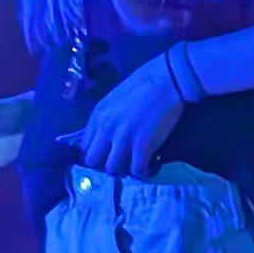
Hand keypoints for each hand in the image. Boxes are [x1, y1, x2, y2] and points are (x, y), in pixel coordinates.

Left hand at [75, 55, 187, 177]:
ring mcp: (123, 139)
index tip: (105, 155)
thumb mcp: (114, 99)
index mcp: (98, 116)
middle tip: (118, 162)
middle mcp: (106, 129)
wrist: (169, 80)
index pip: (84, 146)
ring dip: (122, 170)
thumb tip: (103, 135)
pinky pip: (136, 171)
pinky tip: (148, 167)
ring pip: (112, 170)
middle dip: (103, 164)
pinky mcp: (142, 146)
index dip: (95, 154)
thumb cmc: (144, 84)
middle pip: (92, 161)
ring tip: (133, 165)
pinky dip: (142, 172)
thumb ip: (106, 118)